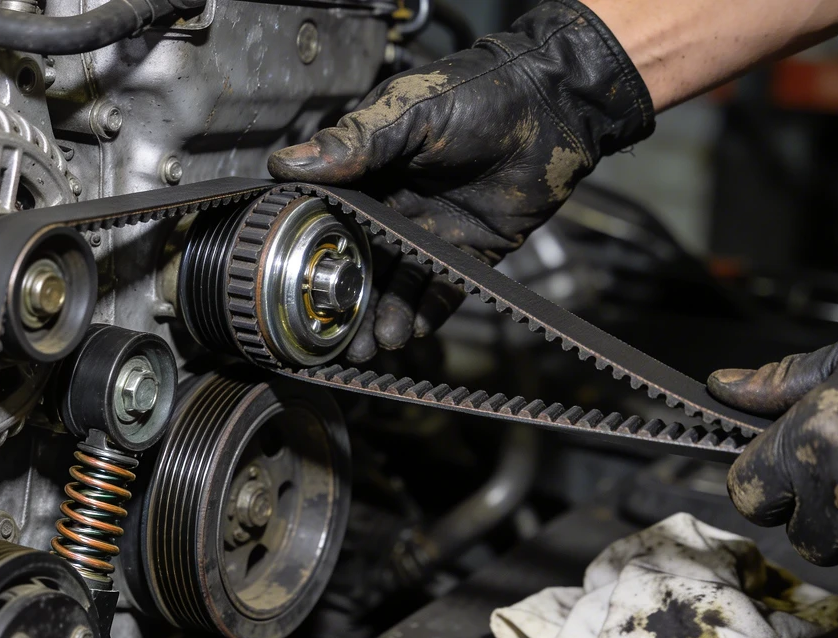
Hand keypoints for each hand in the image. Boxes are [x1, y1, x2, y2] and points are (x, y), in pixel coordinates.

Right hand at [268, 0, 653, 361]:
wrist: (550, 106)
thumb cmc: (479, 94)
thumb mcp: (408, 111)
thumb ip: (353, 142)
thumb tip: (286, 162)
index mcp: (370, 170)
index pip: (330, 216)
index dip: (313, 248)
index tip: (294, 278)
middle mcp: (395, 206)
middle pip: (362, 261)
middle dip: (347, 298)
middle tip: (333, 333)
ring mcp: (431, 232)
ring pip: (400, 282)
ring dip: (385, 314)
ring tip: (372, 344)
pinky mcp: (470, 252)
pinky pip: (445, 289)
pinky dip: (429, 311)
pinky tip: (414, 330)